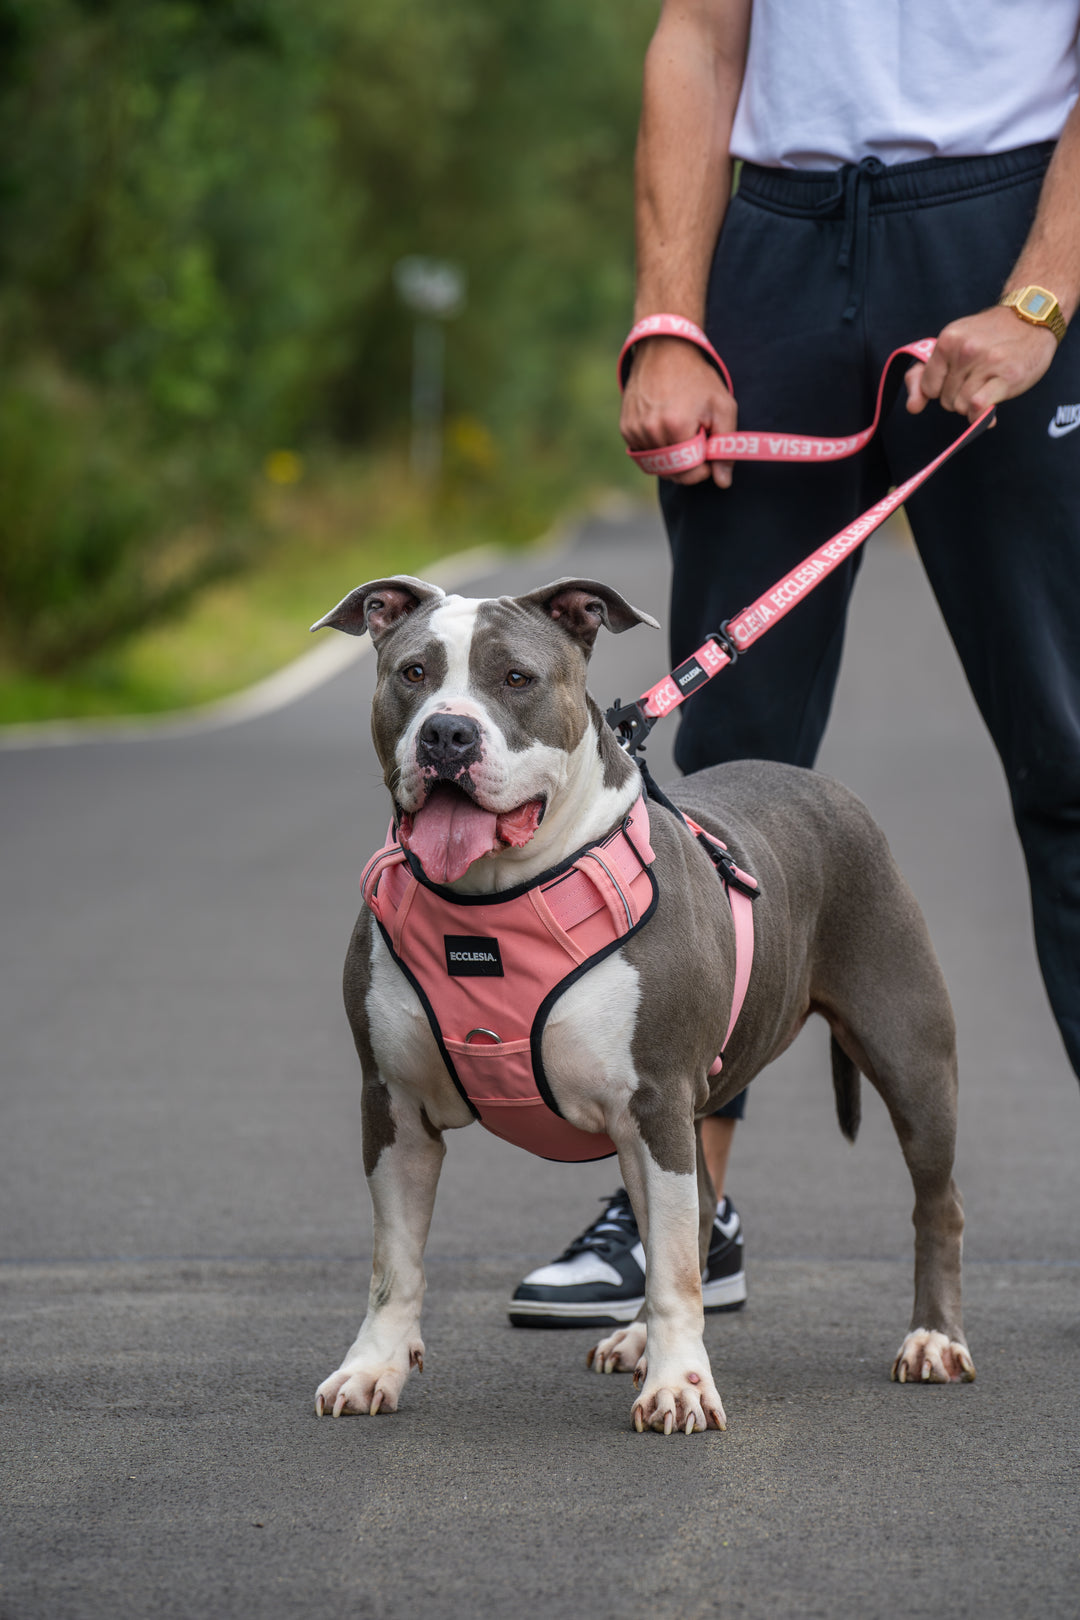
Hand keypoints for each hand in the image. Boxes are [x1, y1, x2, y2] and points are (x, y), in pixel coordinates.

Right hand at [620, 336, 736, 486]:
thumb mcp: (723, 406)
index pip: (690, 473)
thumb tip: (722, 483)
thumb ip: (725, 446)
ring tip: (681, 431)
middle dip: (689, 466)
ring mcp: (635, 430)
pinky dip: (657, 449)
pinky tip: (666, 429)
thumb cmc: (698, 378)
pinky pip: (644, 454)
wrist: (665, 350)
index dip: (704, 469)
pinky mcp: (626, 428)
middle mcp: (651, 431)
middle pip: (672, 473)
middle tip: (697, 442)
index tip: (710, 454)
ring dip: (672, 457)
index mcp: (677, 426)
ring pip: (657, 466)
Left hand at [905, 306, 1057, 421]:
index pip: (929, 388)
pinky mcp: (1007, 377)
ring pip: (962, 407)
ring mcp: (987, 362)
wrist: (1031, 317)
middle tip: (977, 378)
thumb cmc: (989, 336)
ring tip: (987, 385)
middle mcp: (965, 350)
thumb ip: (924, 375)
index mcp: (948, 340)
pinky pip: (978, 408)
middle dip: (959, 397)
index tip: (957, 379)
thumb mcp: (952, 345)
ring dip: (972, 405)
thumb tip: (913, 407)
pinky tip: (989, 406)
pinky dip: (980, 415)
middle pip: (946, 400)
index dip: (942, 390)